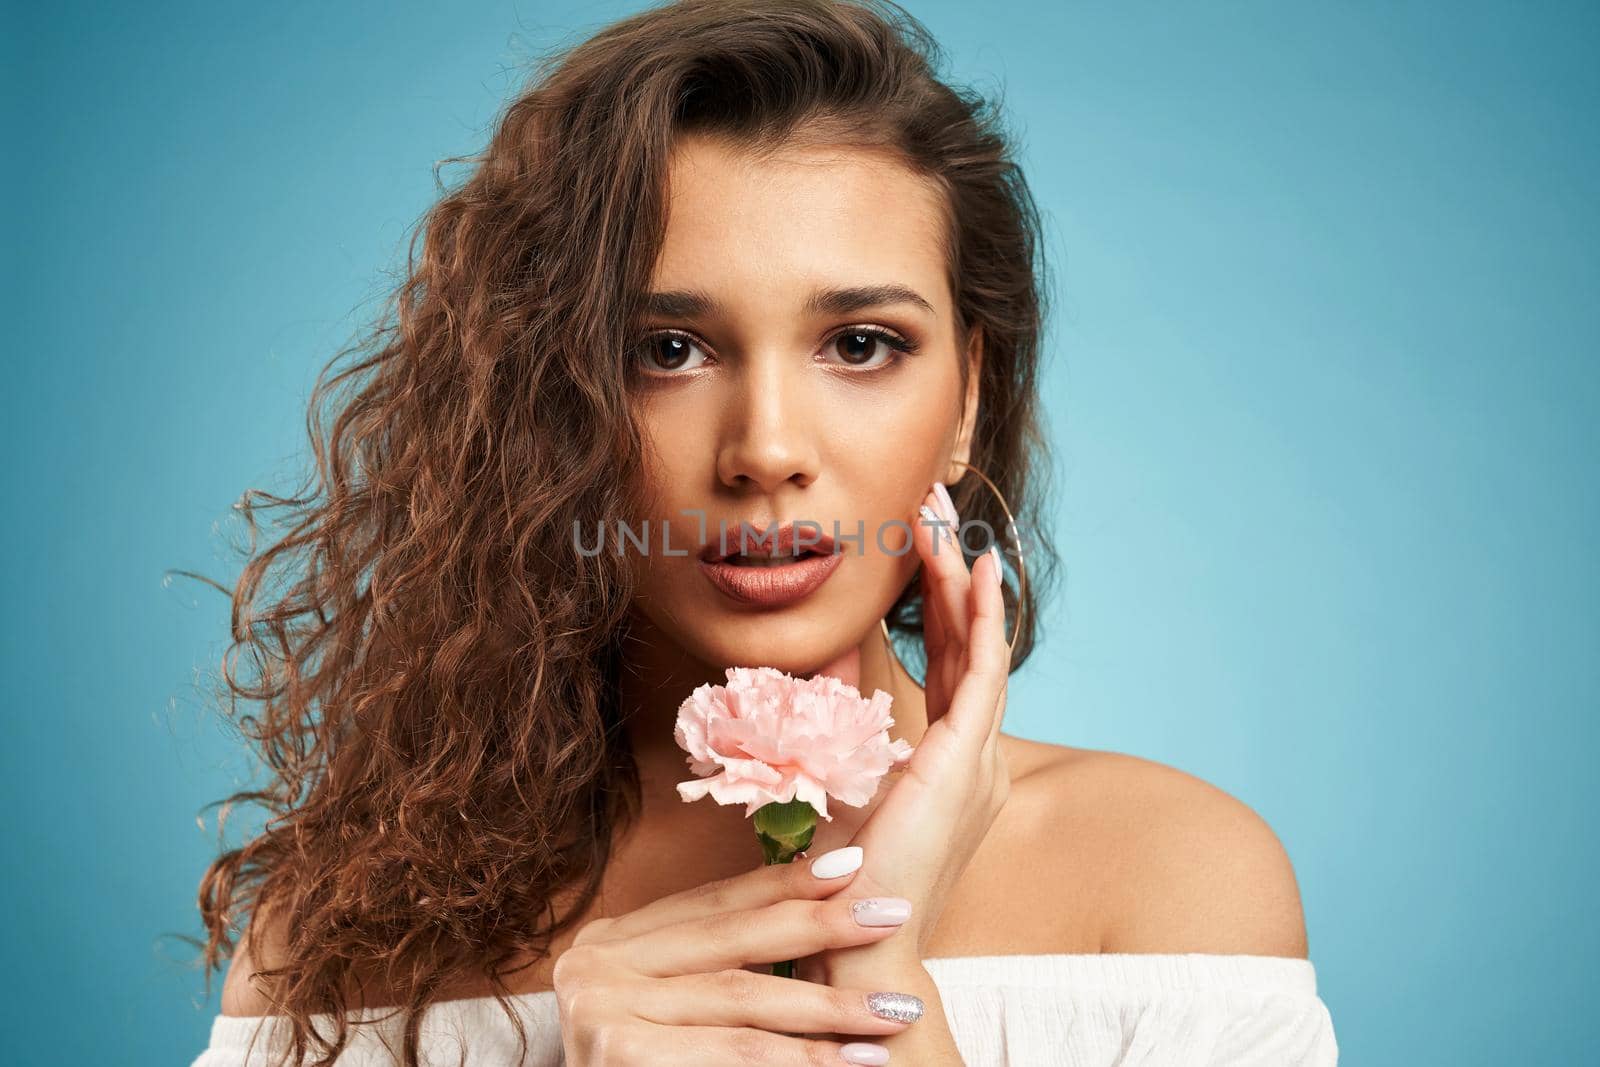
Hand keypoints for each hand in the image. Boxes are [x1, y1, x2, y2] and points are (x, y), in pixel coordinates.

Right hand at [553, 846, 927, 1064]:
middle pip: (732, 940)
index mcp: (612, 941)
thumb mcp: (676, 1002)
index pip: (713, 901)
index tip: (857, 867)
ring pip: (739, 999)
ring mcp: (599, 1011)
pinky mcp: (618, 1054)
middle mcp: (594, 965)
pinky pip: (731, 1052)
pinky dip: (796, 1059)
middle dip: (820, 928)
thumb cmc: (657, 1065)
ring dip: (826, 1008)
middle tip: (893, 916)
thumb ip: (718, 959)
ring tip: (890, 1012)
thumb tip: (821, 898)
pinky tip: (846, 1063)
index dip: (786, 881)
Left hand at [803, 481, 1012, 974]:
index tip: (921, 544)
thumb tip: (821, 653)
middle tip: (934, 509)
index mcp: (953, 761)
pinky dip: (986, 618)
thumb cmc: (843, 871)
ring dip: (963, 579)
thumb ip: (838, 712)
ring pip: (982, 646)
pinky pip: (986, 673)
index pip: (952, 661)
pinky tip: (978, 570)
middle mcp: (977, 754)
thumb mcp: (836, 771)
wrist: (856, 932)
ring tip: (945, 520)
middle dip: (952, 571)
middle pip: (972, 643)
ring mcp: (979, 757)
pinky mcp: (967, 761)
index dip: (939, 599)